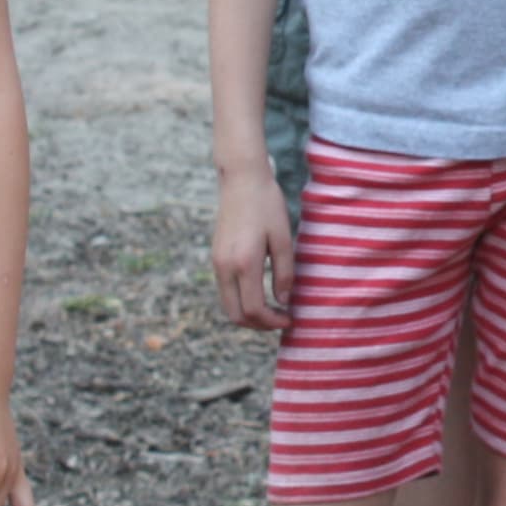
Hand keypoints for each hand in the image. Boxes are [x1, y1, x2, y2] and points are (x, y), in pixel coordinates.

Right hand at [213, 163, 295, 332]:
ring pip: (228, 305)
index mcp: (244, 263)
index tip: (290, 319)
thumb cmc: (267, 205)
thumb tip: (284, 301)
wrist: (241, 180)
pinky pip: (225, 290)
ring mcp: (217, 263)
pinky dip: (240, 300)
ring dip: (248, 314)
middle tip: (281, 320)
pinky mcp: (216, 257)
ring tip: (272, 310)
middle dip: (259, 325)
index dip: (272, 321)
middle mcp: (225, 267)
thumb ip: (285, 272)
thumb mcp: (283, 238)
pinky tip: (259, 293)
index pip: (254, 309)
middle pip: (236, 315)